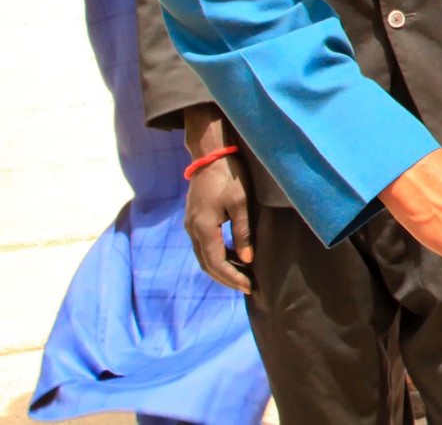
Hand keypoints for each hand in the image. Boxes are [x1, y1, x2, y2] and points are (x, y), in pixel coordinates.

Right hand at [182, 105, 252, 292]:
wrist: (211, 155)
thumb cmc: (230, 176)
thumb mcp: (241, 203)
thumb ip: (243, 233)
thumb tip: (248, 260)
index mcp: (203, 228)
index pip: (216, 263)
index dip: (233, 278)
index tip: (250, 287)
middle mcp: (192, 230)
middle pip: (207, 264)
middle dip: (227, 278)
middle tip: (248, 287)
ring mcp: (191, 225)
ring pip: (204, 256)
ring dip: (222, 268)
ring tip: (244, 275)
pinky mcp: (195, 219)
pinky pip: (205, 245)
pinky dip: (218, 255)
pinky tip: (235, 257)